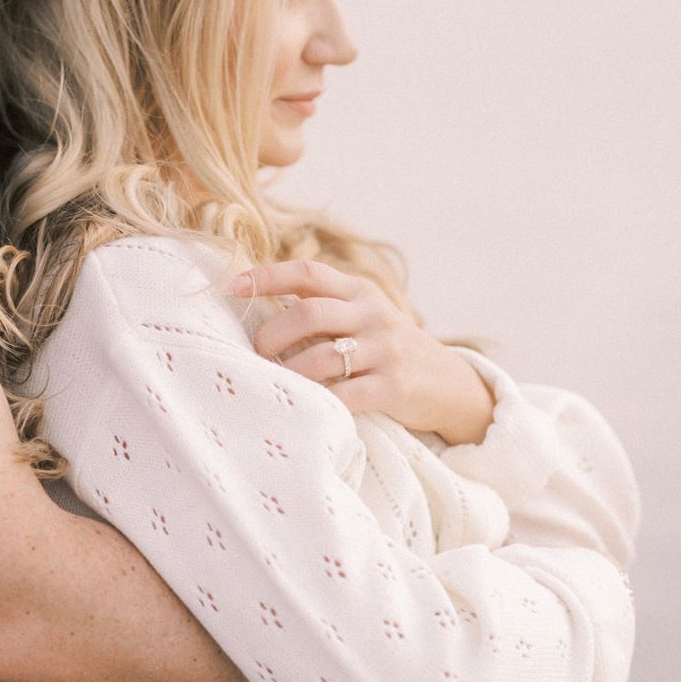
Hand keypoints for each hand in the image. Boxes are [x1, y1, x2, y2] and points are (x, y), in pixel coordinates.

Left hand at [233, 260, 495, 445]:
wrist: (449, 384)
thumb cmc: (387, 350)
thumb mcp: (362, 317)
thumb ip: (322, 309)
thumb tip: (257, 311)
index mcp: (358, 291)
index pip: (307, 273)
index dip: (266, 277)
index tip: (232, 287)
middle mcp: (371, 314)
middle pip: (310, 313)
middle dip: (273, 334)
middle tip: (257, 353)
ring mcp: (384, 350)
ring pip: (323, 357)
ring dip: (291, 372)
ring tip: (275, 383)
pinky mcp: (393, 386)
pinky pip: (347, 395)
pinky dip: (321, 401)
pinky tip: (307, 408)